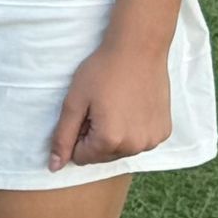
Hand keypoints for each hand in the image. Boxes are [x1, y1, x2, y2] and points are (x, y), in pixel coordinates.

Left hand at [50, 39, 175, 170]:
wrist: (139, 49)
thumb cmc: (102, 71)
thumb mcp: (74, 102)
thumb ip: (62, 137)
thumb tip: (54, 168)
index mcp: (110, 140)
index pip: (81, 157)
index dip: (77, 134)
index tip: (85, 112)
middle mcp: (134, 147)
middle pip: (102, 156)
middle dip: (96, 137)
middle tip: (101, 107)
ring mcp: (153, 140)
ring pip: (121, 150)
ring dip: (115, 135)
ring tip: (117, 105)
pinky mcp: (164, 132)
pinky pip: (140, 141)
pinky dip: (134, 129)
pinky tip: (133, 107)